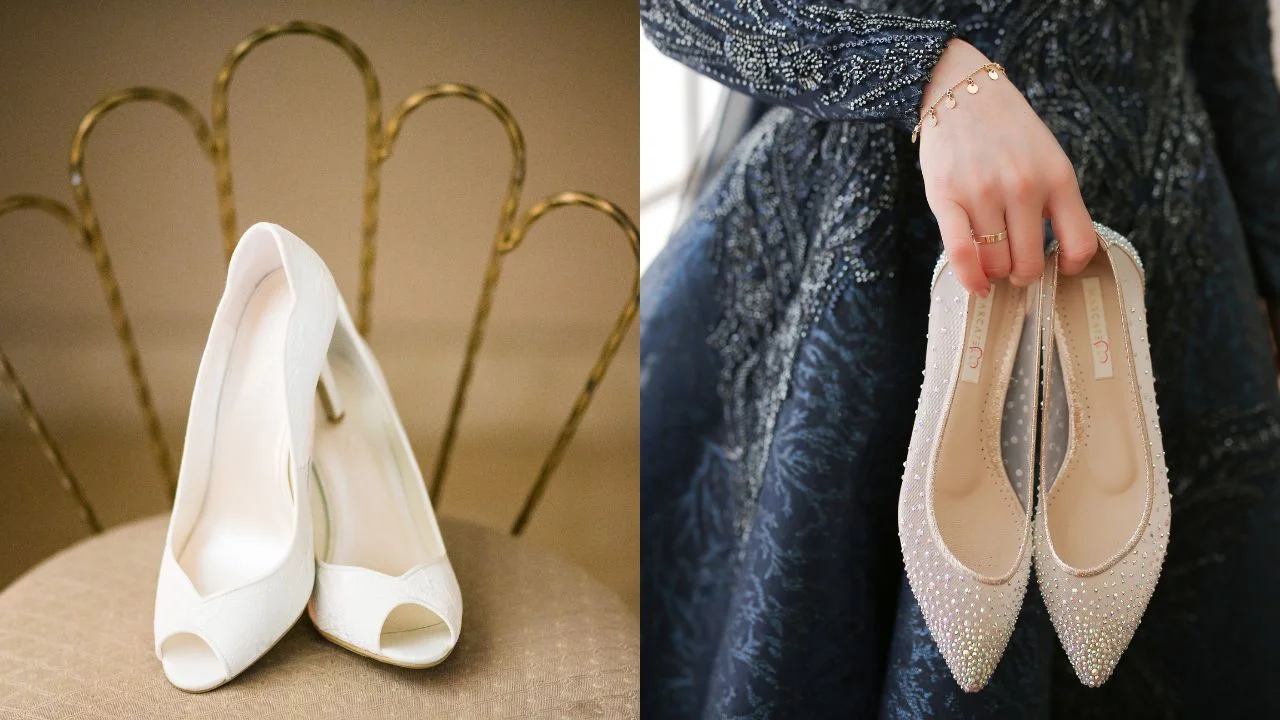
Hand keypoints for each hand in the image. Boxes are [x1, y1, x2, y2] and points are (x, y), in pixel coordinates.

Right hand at [918, 39, 1094, 295]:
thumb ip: (1055, 200)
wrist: (961, 91)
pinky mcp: (947, 197)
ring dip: (994, 272)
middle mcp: (1024, 187)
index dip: (1071, 267)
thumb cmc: (1006, 130)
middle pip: (1029, 263)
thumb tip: (1056, 254)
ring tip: (991, 260)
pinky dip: (969, 278)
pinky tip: (976, 286)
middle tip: (1015, 268)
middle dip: (1023, 274)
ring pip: (995, 263)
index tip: (1059, 267)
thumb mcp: (1047, 157)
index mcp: (1058, 178)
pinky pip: (961, 252)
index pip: (1080, 243)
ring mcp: (984, 193)